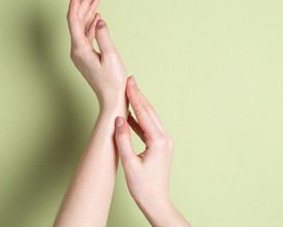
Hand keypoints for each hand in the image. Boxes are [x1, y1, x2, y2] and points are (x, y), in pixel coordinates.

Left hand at [67, 0, 126, 108]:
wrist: (112, 99)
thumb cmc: (112, 82)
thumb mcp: (110, 57)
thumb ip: (103, 36)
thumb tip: (98, 20)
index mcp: (79, 49)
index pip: (73, 18)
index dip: (74, 0)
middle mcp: (76, 50)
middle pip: (77, 20)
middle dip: (84, 2)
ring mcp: (81, 54)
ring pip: (82, 27)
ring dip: (88, 11)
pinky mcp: (86, 57)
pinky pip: (86, 36)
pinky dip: (91, 24)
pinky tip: (96, 17)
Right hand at [114, 76, 189, 225]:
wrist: (156, 201)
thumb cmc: (143, 187)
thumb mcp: (129, 163)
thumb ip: (123, 140)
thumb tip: (118, 119)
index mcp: (158, 141)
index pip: (145, 113)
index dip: (135, 97)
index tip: (129, 82)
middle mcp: (164, 138)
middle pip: (149, 112)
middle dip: (139, 96)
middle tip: (130, 81)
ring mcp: (164, 142)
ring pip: (150, 118)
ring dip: (139, 106)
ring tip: (129, 93)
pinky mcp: (160, 146)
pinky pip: (148, 128)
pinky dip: (139, 120)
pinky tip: (130, 115)